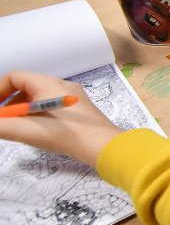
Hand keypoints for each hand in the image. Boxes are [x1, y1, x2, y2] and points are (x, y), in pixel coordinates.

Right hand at [0, 71, 121, 167]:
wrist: (103, 147)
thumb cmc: (66, 135)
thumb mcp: (26, 130)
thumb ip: (1, 126)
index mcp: (49, 83)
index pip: (15, 77)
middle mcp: (62, 86)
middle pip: (26, 88)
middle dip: (9, 104)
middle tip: (3, 122)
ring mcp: (72, 98)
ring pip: (38, 99)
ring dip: (22, 112)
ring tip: (17, 129)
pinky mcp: (79, 111)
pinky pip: (51, 108)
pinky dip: (37, 116)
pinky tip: (37, 132)